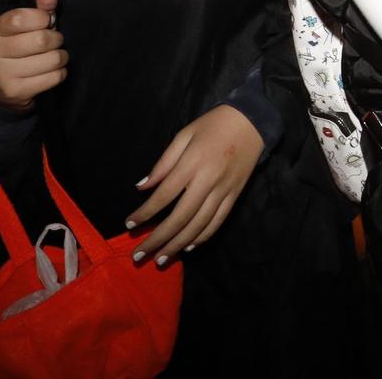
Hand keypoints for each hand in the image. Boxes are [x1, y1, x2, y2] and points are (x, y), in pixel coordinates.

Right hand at [0, 0, 66, 111]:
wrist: (2, 88)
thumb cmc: (19, 49)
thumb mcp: (26, 26)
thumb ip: (39, 8)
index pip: (19, 18)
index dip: (41, 18)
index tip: (46, 21)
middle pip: (40, 40)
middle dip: (56, 39)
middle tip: (54, 41)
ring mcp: (1, 74)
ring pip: (51, 60)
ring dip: (61, 57)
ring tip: (54, 56)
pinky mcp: (15, 92)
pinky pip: (54, 78)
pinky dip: (60, 72)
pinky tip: (51, 71)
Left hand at [126, 104, 261, 262]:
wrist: (252, 122)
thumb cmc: (213, 125)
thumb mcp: (184, 135)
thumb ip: (163, 163)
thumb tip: (142, 187)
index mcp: (192, 163)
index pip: (164, 195)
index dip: (145, 213)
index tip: (129, 224)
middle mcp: (208, 181)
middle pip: (180, 217)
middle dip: (158, 239)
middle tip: (140, 254)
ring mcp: (223, 191)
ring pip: (199, 225)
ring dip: (178, 245)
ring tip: (161, 258)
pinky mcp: (234, 196)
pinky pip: (217, 222)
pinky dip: (202, 237)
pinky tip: (188, 246)